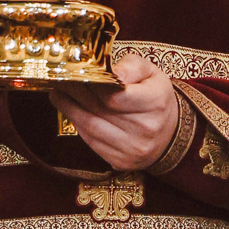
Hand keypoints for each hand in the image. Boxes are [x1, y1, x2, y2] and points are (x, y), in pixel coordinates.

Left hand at [50, 54, 178, 170]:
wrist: (171, 132)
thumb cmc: (156, 96)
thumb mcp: (151, 72)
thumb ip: (130, 66)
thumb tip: (109, 71)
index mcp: (155, 102)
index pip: (114, 96)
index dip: (91, 84)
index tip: (74, 72)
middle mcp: (146, 129)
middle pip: (100, 110)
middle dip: (75, 93)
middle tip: (59, 79)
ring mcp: (133, 149)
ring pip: (92, 127)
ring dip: (70, 110)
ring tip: (58, 94)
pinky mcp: (121, 161)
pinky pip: (92, 142)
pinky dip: (79, 126)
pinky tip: (71, 112)